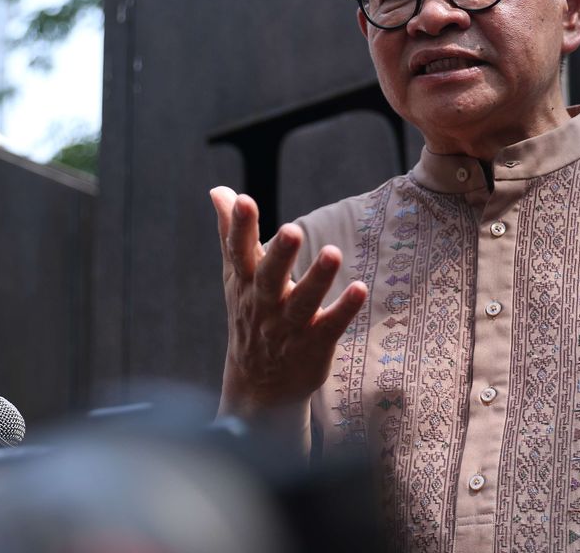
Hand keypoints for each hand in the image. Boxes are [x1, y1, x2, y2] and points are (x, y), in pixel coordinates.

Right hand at [210, 187, 367, 416]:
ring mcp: (288, 328)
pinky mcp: (314, 345)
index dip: (240, 227)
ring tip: (333, 253)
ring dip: (317, 279)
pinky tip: (359, 289)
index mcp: (245, 285)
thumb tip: (219, 191)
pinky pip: (330, 326)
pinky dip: (344, 310)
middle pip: (269, 279)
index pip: (239, 253)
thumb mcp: (237, 278)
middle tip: (291, 230)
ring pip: (302, 303)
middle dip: (279, 255)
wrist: (258, 388)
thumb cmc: (250, 317)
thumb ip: (231, 234)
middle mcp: (264, 305)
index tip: (244, 200)